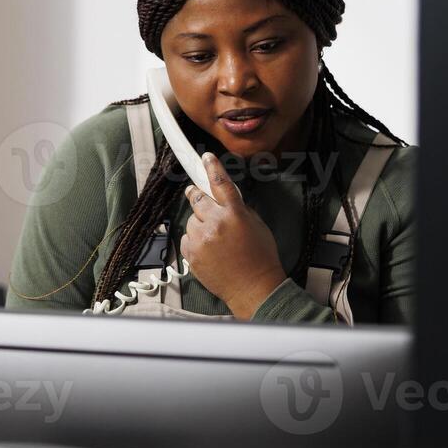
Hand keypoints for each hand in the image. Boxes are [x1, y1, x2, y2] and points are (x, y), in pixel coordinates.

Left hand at [181, 152, 286, 319]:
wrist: (254, 289)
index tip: (206, 158)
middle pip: (197, 199)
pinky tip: (210, 250)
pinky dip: (195, 241)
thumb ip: (240, 209)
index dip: (212, 167)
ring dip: (200, 224)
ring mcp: (201, 240)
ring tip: (215, 239)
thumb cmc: (261, 259)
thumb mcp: (258, 226)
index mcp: (235, 214)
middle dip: (198, 197)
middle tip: (201, 200)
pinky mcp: (192, 255)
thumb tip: (226, 200)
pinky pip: (187, 238)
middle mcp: (215, 224)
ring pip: (191, 220)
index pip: (220, 183)